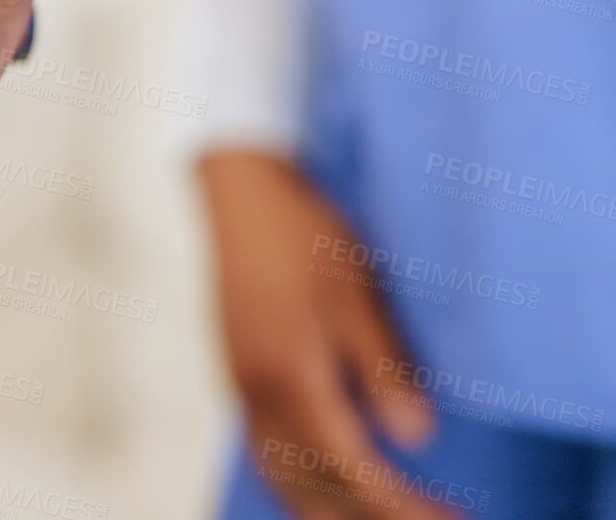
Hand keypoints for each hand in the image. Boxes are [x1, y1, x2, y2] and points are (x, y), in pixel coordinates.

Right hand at [201, 151, 444, 519]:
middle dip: (363, 515)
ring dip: (323, 507)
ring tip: (367, 516)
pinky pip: (261, 447)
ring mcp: (240, 383)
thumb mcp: (357, 296)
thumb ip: (382, 368)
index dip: (398, 504)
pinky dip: (293, 479)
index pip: (351, 467)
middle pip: (308, 485)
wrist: (238, 191)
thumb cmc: (303, 235)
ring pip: (278, 471)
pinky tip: (314, 476)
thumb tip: (415, 436)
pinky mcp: (234, 368)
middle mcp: (258, 392)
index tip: (444, 519)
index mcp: (291, 377)